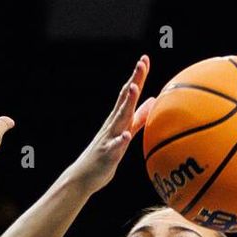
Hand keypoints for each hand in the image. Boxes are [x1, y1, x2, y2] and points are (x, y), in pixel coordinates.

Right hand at [67, 55, 154, 193]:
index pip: (129, 94)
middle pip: (125, 100)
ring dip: (127, 104)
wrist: (83, 177)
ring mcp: (108, 139)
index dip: (137, 77)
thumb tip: (152, 101)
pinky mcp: (106, 155)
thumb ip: (138, 118)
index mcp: (118, 120)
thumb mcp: (125, 134)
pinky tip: (125, 135)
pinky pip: (114, 148)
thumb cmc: (106, 156)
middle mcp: (112, 125)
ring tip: (135, 89)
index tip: (144, 59)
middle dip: (134, 81)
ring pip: (119, 119)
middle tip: (141, 63)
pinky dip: (120, 141)